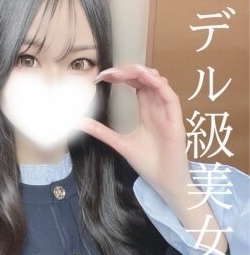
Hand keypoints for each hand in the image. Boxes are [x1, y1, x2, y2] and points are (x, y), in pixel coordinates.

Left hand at [75, 63, 192, 204]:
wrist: (164, 183)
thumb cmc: (148, 163)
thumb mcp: (119, 143)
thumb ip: (101, 132)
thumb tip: (79, 122)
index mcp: (147, 111)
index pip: (136, 85)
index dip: (122, 76)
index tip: (102, 76)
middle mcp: (158, 108)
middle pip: (146, 79)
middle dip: (128, 71)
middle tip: (108, 72)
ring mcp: (167, 113)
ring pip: (159, 83)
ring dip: (142, 73)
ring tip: (122, 72)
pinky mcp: (176, 121)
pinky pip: (170, 97)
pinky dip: (158, 85)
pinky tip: (144, 78)